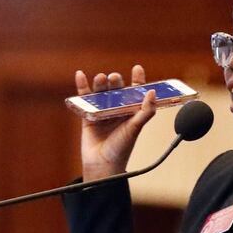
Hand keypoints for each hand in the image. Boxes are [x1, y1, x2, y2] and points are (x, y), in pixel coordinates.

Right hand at [75, 65, 156, 180]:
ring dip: (101, 83)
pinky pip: (85, 98)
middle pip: (117, 89)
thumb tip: (152, 92)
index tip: (137, 68)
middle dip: (116, 81)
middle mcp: (117, 109)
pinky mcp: (88, 115)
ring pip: (101, 91)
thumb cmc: (121, 148)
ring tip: (101, 79)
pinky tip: (80, 75)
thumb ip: (146, 111)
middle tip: (115, 79)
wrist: (102, 165)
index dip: (137, 79)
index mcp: (131, 111)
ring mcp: (102, 111)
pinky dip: (82, 86)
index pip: (135, 92)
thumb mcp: (136, 128)